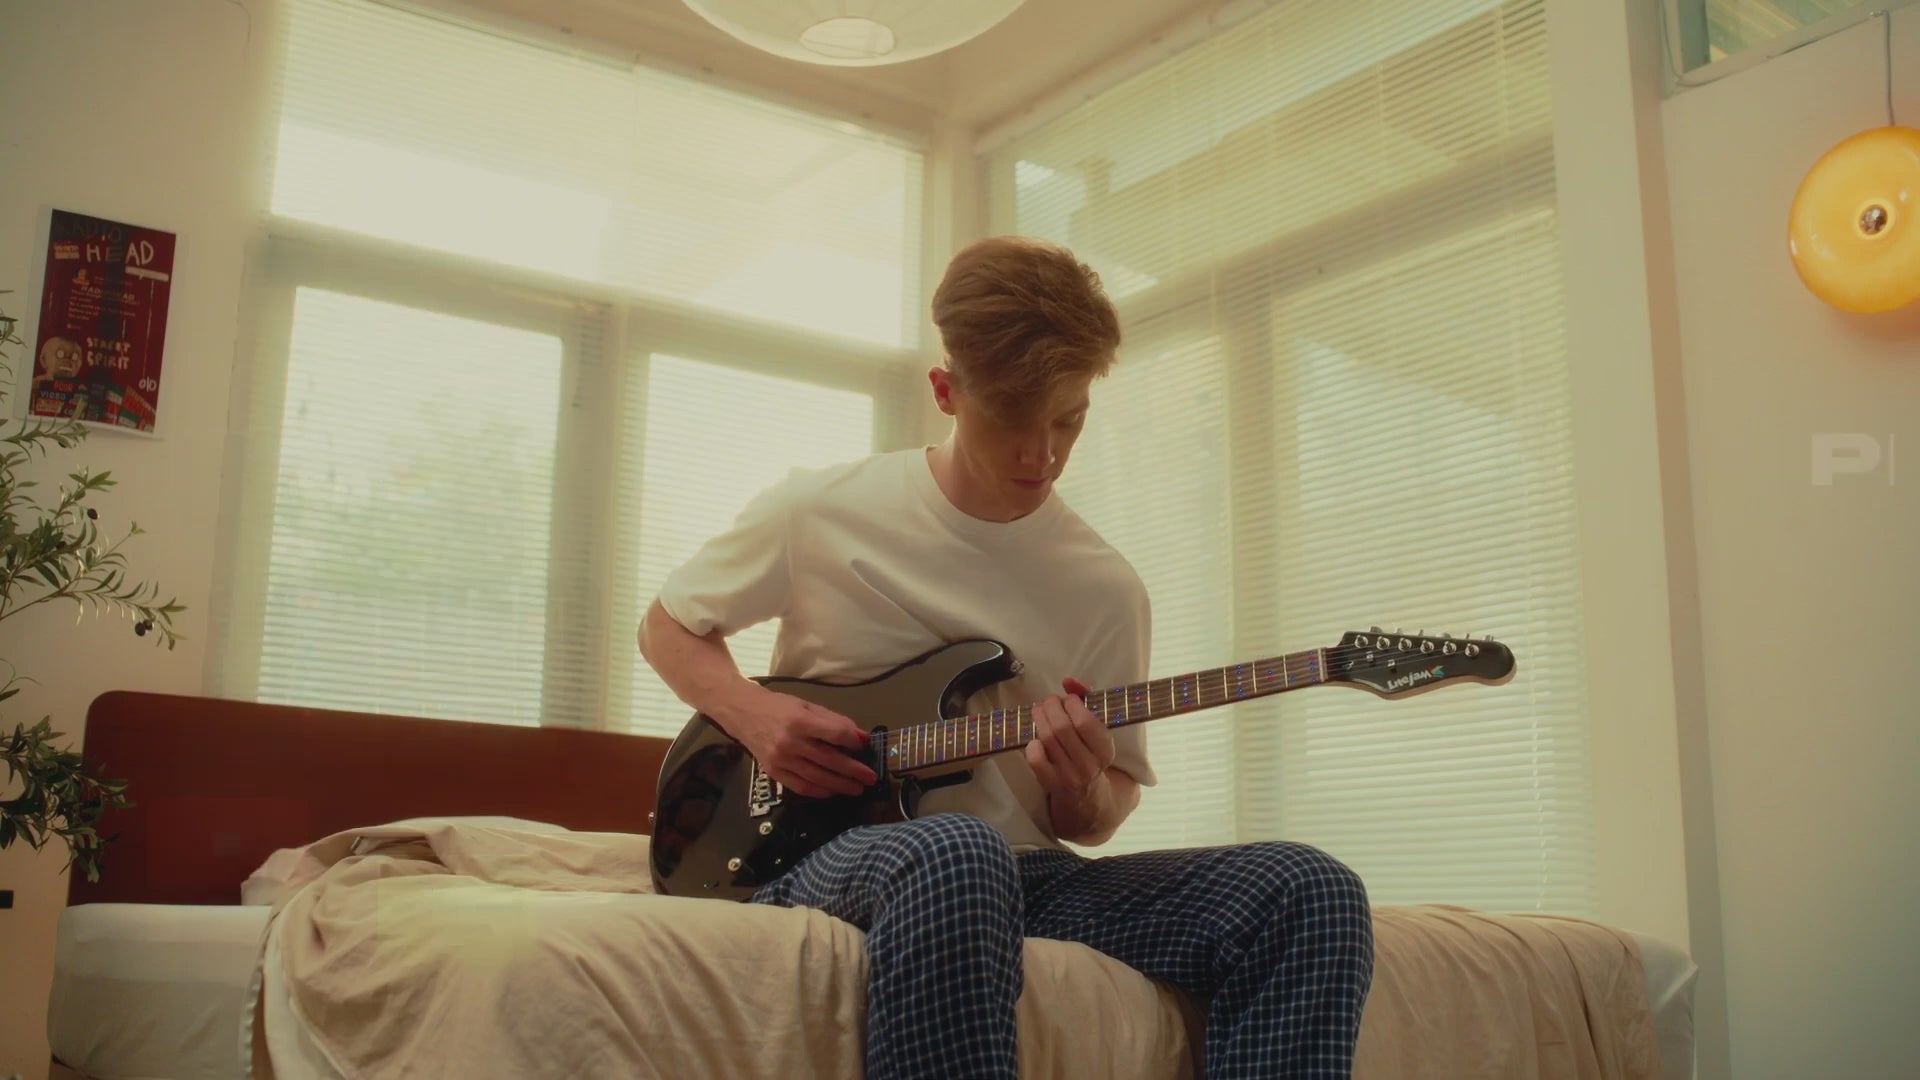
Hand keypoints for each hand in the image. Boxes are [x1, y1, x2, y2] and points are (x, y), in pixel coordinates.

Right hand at [712, 686, 876, 797]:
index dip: (853, 741)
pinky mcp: (773, 772)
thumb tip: (860, 737)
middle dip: (853, 770)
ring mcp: (781, 760)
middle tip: (870, 778)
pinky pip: (801, 787)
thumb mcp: (806, 705)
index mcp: (800, 720)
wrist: (742, 713)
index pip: (835, 734)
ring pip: (817, 777)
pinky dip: (819, 791)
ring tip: (857, 788)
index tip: (865, 745)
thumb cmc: (778, 707)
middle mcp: (790, 742)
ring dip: (840, 785)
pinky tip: (833, 791)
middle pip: (829, 760)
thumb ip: (833, 721)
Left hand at [1025, 677, 1115, 799]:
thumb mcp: (1096, 728)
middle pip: (1062, 728)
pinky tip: (1035, 736)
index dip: (1072, 704)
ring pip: (1047, 739)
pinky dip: (1032, 744)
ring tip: (1039, 710)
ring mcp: (1068, 776)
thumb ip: (1085, 699)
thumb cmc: (1090, 751)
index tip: (1069, 698)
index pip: (1085, 722)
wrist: (1086, 793)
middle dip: (1051, 707)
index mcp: (1105, 750)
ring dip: (1040, 718)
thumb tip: (1068, 681)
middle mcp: (1088, 765)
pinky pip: (1036, 760)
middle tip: (1049, 701)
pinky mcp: (1050, 783)